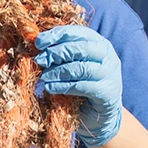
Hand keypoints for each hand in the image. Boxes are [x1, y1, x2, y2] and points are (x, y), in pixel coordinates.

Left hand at [35, 25, 122, 146]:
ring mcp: (110, 74)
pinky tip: (50, 88)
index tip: (38, 42)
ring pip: (81, 68)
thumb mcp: (70, 66)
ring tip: (44, 77)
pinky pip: (82, 86)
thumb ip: (60, 55)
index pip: (78, 32)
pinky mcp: (108, 92)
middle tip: (39, 60)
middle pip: (81, 48)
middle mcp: (108, 56)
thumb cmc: (80, 86)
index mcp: (99, 44)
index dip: (57, 35)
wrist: (98, 115)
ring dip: (57, 72)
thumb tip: (37, 48)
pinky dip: (62, 86)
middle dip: (56, 53)